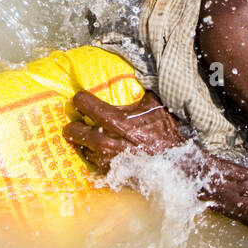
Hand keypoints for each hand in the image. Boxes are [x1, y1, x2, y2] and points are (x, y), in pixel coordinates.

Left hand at [63, 90, 186, 171]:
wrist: (174, 165)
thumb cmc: (165, 134)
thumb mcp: (156, 105)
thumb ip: (143, 90)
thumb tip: (140, 75)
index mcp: (113, 119)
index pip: (83, 103)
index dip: (81, 99)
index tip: (82, 99)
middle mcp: (104, 139)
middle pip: (73, 130)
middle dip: (73, 126)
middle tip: (77, 122)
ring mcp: (104, 158)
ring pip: (82, 148)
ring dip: (84, 143)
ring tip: (88, 138)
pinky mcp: (108, 173)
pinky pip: (93, 163)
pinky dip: (95, 157)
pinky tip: (102, 153)